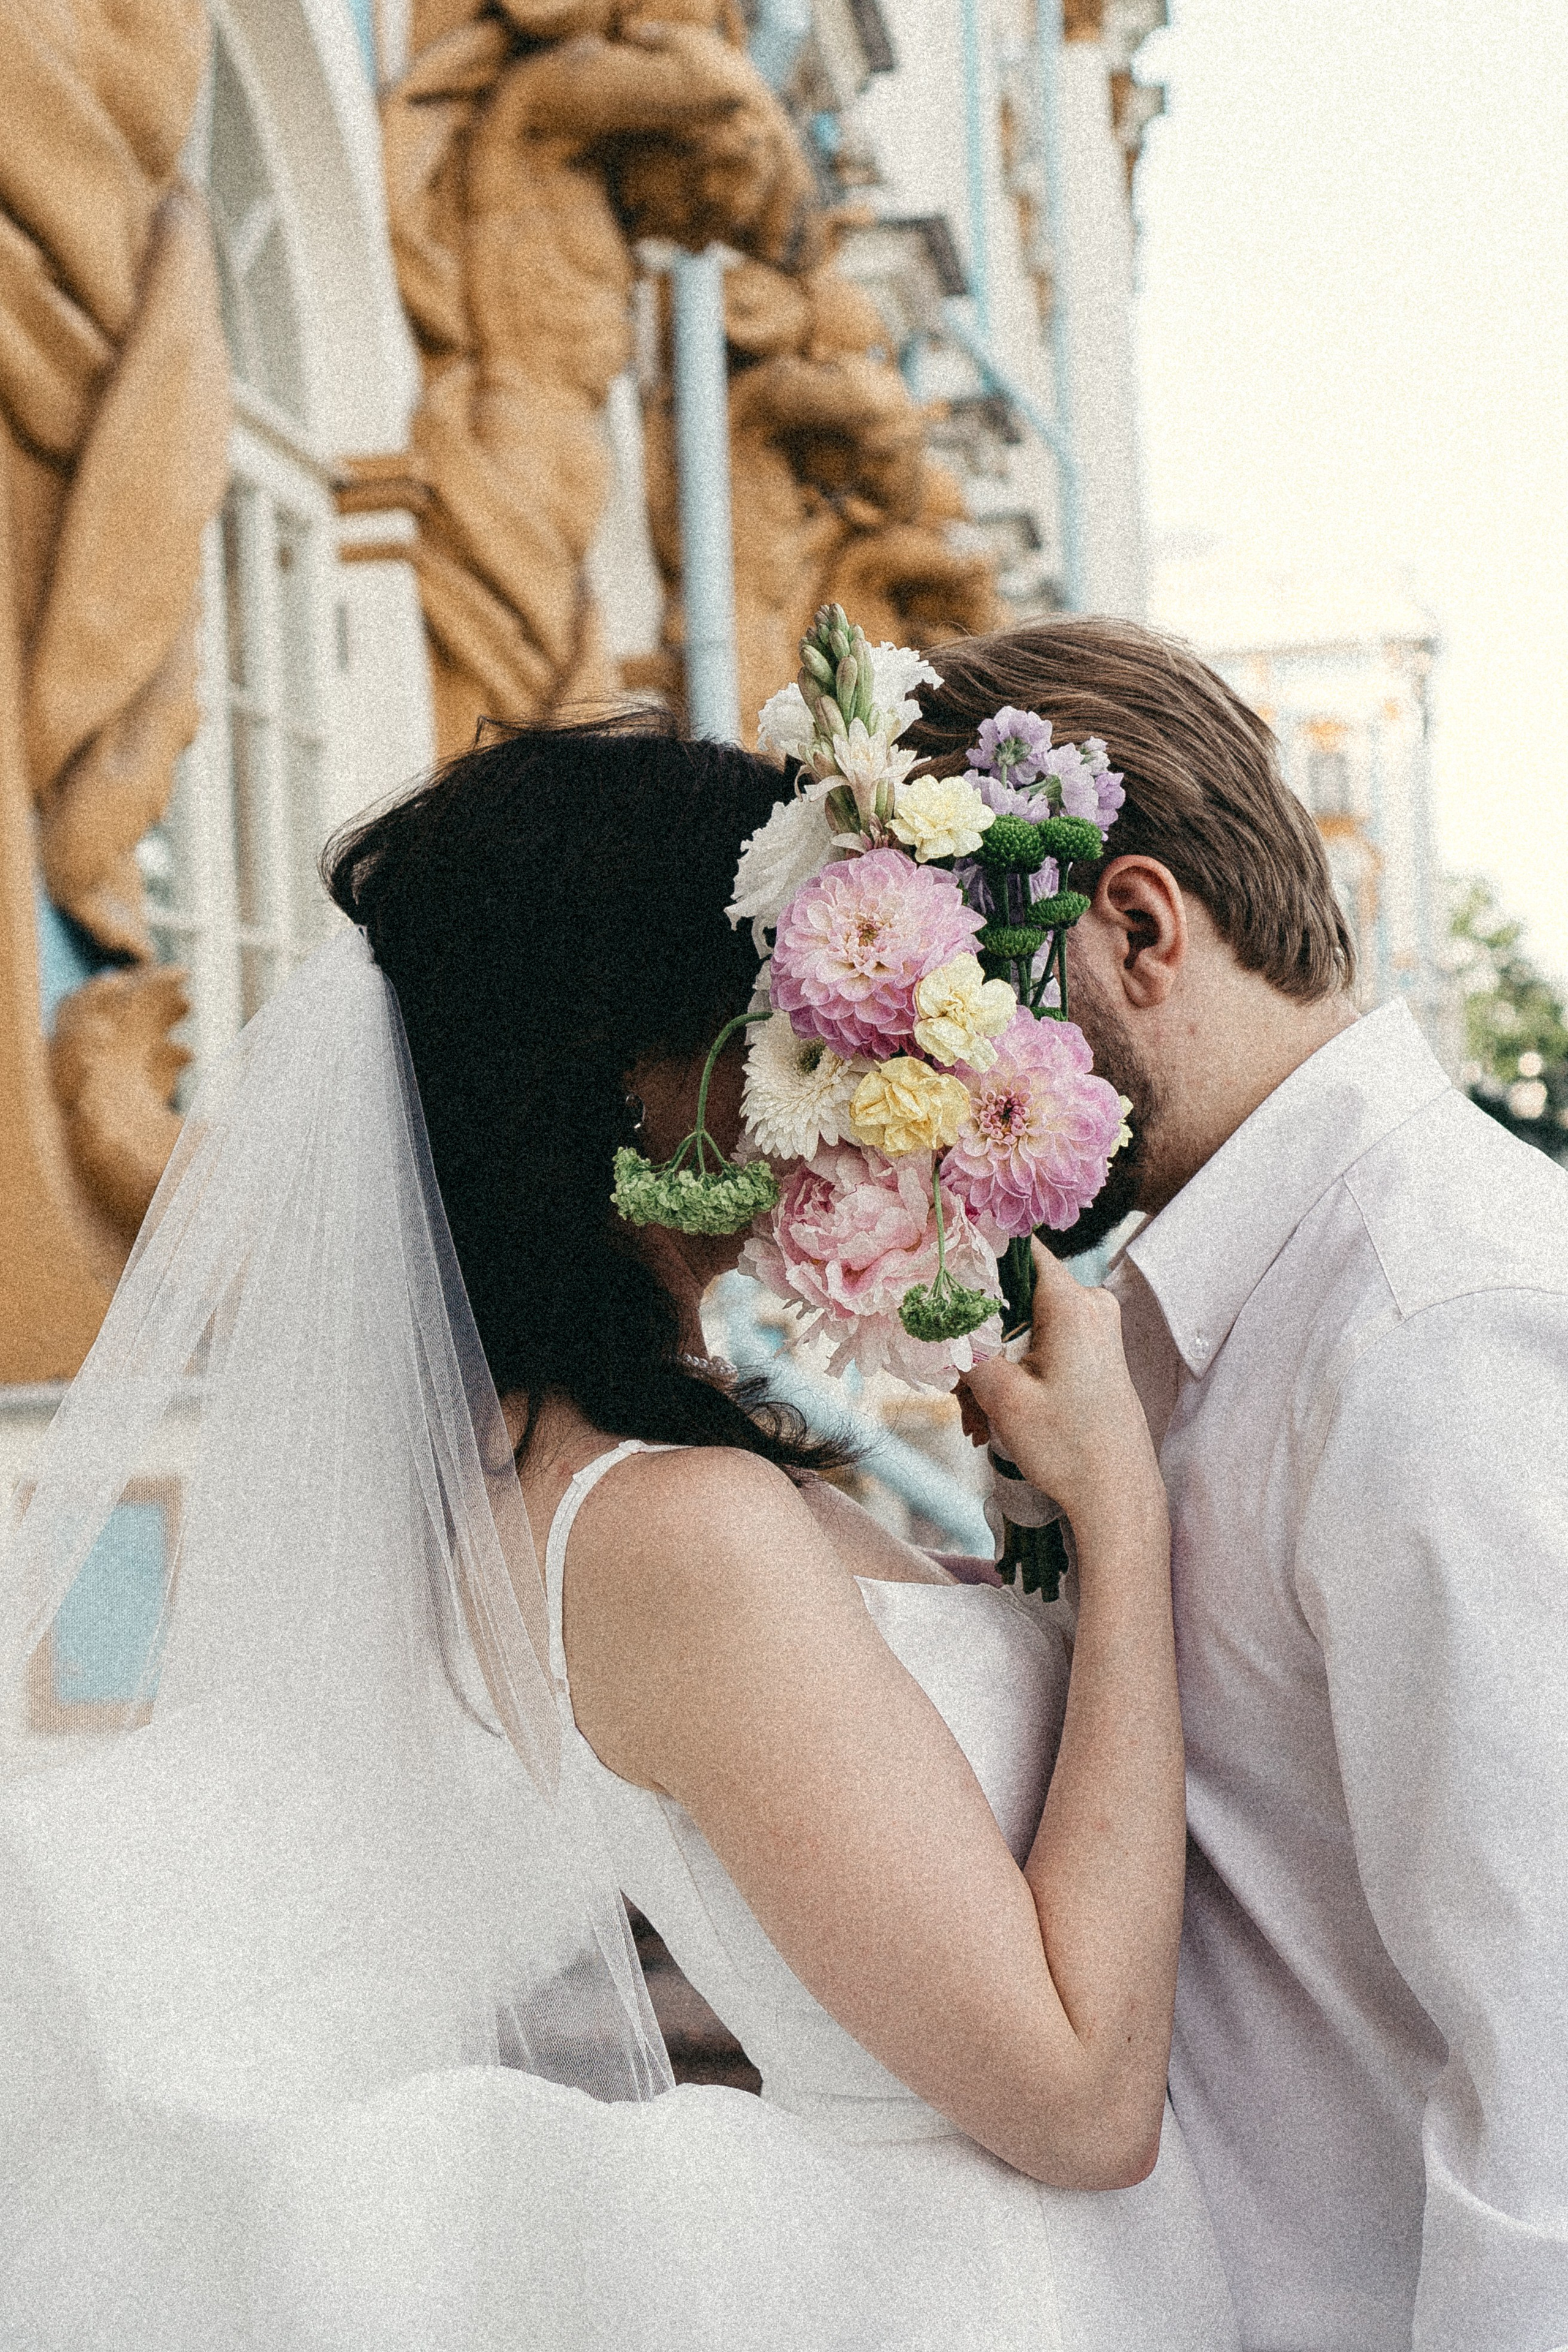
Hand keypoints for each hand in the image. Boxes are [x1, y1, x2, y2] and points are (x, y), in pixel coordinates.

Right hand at [962, 1244, 1160, 1529]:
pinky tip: (992, 1415)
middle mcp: (1090, 1304)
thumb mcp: (1002, 1396)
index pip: (1016, 1247)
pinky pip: (1041, 1344)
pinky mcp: (1095, 1351)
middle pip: (1013, 1293)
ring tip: (973, 1416)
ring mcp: (1096, 1328)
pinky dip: (1015, 1372)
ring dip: (992, 1363)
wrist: (1117, 1495)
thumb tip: (933, 1313)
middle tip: (955, 1386)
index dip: (976, 1258)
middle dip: (977, 1335)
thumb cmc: (1066, 1447)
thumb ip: (965, 1345)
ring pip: (1022, 1325)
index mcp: (1071, 1303)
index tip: (941, 1283)